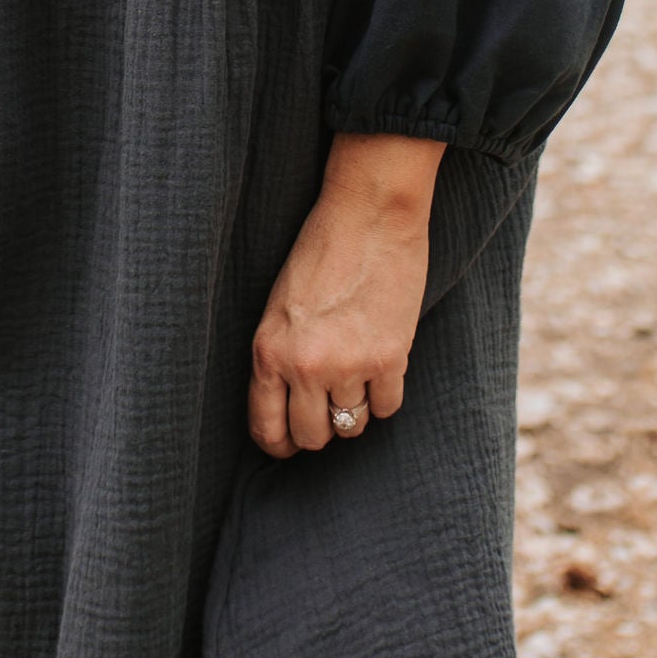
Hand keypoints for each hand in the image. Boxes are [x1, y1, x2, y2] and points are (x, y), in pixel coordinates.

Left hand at [247, 132, 443, 458]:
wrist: (369, 213)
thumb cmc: (321, 251)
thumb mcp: (280, 306)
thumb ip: (280, 357)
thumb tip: (290, 409)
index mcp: (267, 350)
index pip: (267, 428)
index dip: (280, 443)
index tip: (290, 442)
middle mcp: (304, 364)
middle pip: (313, 436)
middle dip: (321, 428)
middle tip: (330, 406)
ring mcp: (348, 364)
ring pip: (352, 425)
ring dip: (355, 408)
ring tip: (357, 377)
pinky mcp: (389, 358)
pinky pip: (387, 407)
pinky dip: (386, 394)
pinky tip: (383, 366)